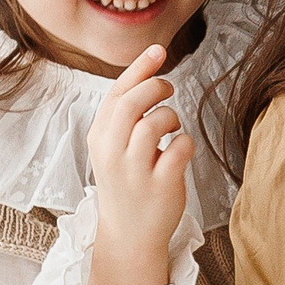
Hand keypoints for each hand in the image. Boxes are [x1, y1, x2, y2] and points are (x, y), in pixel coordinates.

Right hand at [85, 44, 189, 284]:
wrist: (129, 236)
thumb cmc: (127, 185)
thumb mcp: (113, 149)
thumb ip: (125, 116)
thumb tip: (149, 74)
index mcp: (99, 138)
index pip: (117, 93)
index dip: (139, 67)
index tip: (159, 49)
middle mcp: (112, 152)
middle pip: (135, 101)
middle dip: (158, 87)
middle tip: (168, 91)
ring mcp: (135, 170)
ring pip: (157, 121)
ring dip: (172, 117)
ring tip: (171, 130)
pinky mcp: (161, 184)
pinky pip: (182, 146)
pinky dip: (185, 143)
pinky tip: (178, 154)